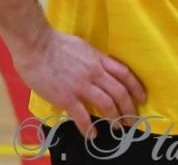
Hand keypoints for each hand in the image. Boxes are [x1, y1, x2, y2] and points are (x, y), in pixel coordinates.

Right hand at [10, 28, 145, 138]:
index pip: (125, 74)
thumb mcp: (84, 47)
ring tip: (118, 127)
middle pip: (120, 92)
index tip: (142, 97)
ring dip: (114, 117)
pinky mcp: (66, 97)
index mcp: (100, 59)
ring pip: (106, 104)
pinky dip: (88, 127)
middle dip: (129, 108)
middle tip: (132, 119)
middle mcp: (95, 73)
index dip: (136, 87)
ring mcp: (81, 85)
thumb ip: (94, 59)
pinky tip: (92, 134)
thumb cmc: (56, 43)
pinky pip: (81, 115)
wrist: (36, 46)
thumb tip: (99, 67)